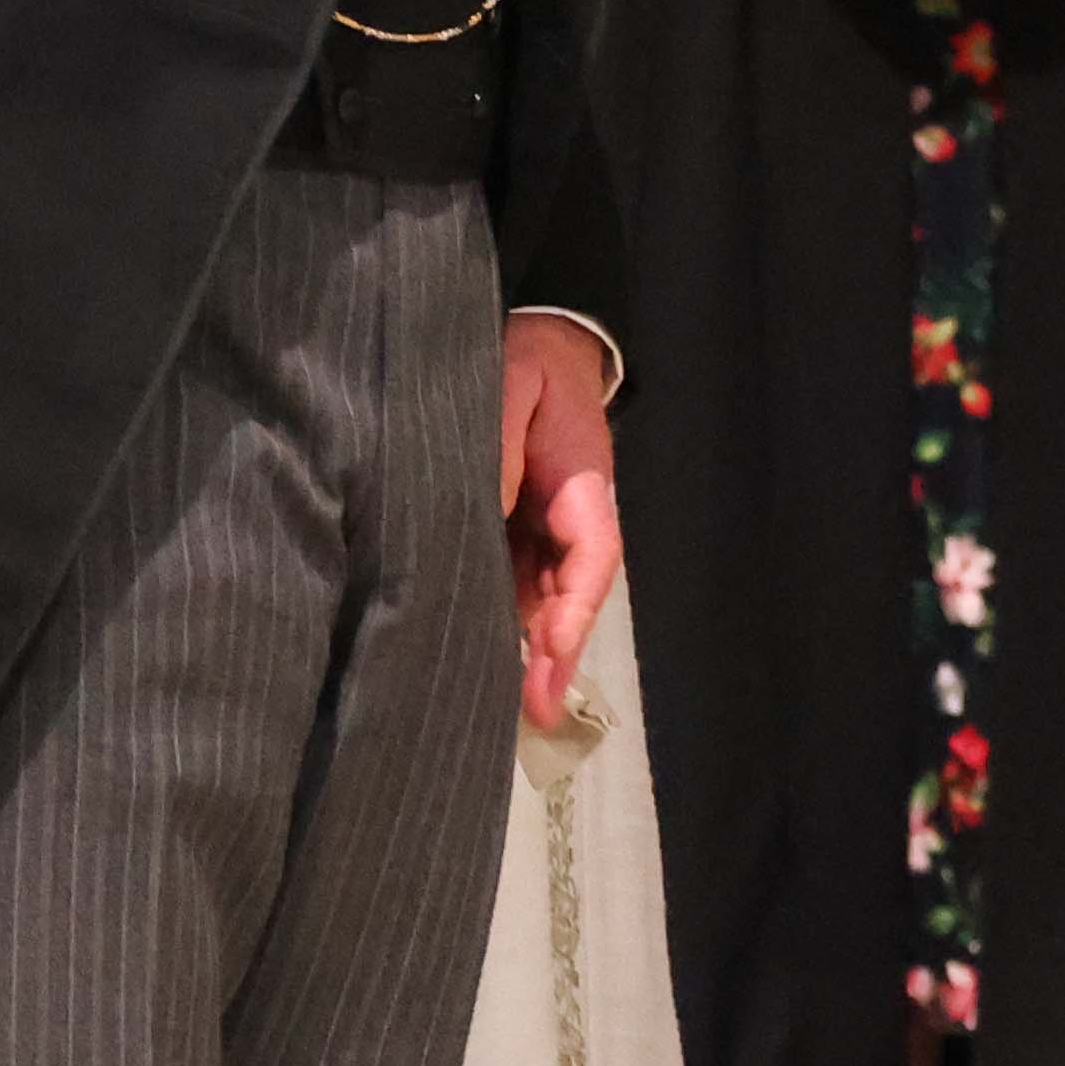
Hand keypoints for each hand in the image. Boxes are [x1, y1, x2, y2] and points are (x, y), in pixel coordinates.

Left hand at [499, 313, 623, 732]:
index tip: (553, 650)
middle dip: (551, 657)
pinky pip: (509, 588)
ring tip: (501, 704)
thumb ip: (500, 450)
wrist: (540, 354)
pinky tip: (473, 660)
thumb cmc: (525, 366)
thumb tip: (486, 509)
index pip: (592, 559)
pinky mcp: (514, 538)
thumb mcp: (511, 390)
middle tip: (532, 711)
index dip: (575, 610)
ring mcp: (543, 535)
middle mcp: (569, 523)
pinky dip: (497, 625)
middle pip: (567, 599)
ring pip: (537, 603)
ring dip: (525, 652)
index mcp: (582, 490)